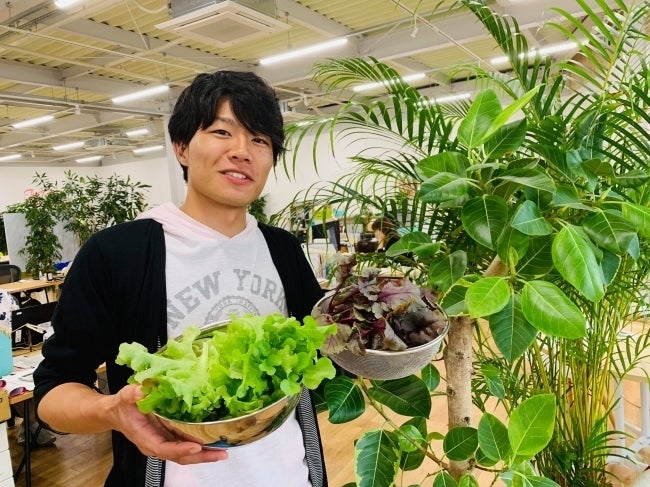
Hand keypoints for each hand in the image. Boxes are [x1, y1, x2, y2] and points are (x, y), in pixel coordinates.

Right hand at [108, 384, 228, 464]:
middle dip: (201, 457)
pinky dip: (201, 447)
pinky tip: (215, 443)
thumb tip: (142, 390)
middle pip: (180, 456)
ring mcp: (165, 443)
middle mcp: (156, 445)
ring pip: (186, 454)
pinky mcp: (171, 438)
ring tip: (222, 451)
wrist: (117, 413)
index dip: (180, 449)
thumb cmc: (122, 407)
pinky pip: (187, 445)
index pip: (163, 448)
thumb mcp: (125, 397)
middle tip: (220, 453)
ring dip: (204, 454)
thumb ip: (133, 394)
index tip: (196, 446)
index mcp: (145, 438)